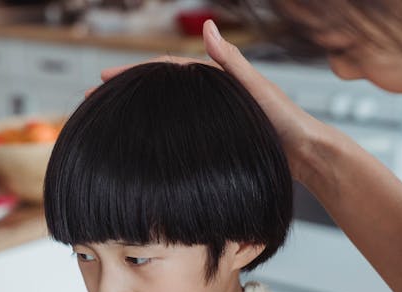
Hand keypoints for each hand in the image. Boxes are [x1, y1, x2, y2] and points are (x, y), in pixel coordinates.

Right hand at [94, 20, 319, 183]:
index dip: (133, 73)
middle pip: (161, 91)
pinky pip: (180, 133)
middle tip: (95, 101)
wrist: (305, 154)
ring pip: (168, 112)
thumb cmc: (286, 122)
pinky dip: (159, 136)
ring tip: (112, 124)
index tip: (103, 79)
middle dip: (128, 94)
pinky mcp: (217, 139)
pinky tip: (146, 148)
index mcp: (215, 79)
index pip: (166, 70)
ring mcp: (212, 118)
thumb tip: (209, 28)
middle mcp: (210, 96)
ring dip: (140, 115)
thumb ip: (232, 61)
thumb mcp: (257, 88)